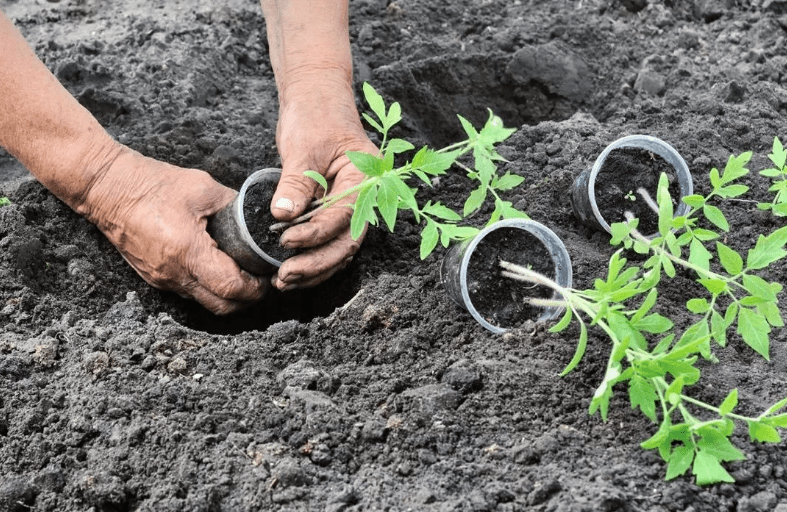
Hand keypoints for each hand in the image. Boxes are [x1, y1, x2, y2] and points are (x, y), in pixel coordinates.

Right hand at [80, 148, 268, 313]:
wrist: (105, 188)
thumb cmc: (150, 184)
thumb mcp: (202, 187)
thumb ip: (233, 205)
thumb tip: (255, 216)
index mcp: (187, 252)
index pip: (231, 287)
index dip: (255, 287)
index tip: (267, 276)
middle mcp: (174, 274)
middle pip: (221, 306)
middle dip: (246, 299)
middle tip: (260, 281)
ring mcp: (162, 279)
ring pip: (204, 302)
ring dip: (227, 295)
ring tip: (242, 273)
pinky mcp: (154, 277)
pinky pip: (188, 292)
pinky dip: (207, 287)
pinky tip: (216, 267)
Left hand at [270, 73, 377, 290]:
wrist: (317, 98)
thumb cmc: (315, 114)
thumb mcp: (303, 146)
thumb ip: (295, 183)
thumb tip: (283, 215)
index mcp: (365, 177)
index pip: (344, 215)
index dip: (316, 233)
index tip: (286, 241)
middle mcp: (364, 196)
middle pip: (346, 241)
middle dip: (316, 263)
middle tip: (285, 276)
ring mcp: (350, 205)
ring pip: (339, 248)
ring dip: (314, 268)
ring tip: (283, 281)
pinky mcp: (334, 210)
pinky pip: (328, 241)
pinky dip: (312, 257)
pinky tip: (291, 271)